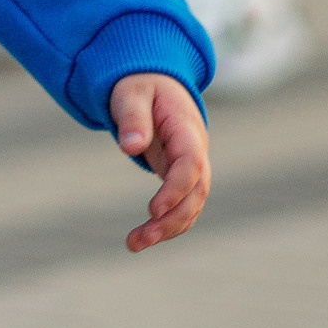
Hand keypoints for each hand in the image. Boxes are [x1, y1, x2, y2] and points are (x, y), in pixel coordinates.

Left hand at [108, 74, 209, 250]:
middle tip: (141, 239)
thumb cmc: (140, 86)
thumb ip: (132, 117)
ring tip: (134, 244)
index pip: (191, 164)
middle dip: (172, 219)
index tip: (152, 210)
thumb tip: (130, 146)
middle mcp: (196, 151)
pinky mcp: (180, 176)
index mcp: (186, 129)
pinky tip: (143, 238)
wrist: (153, 83)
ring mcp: (191, 166)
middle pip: (197, 192)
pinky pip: (182, 205)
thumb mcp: (131, 93)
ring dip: (168, 228)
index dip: (176, 189)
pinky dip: (166, 224)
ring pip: (192, 205)